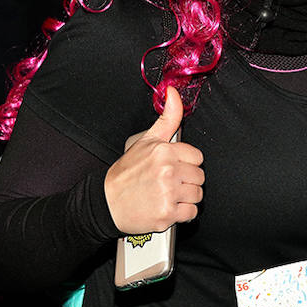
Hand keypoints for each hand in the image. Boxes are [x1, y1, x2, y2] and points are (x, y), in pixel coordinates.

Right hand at [103, 87, 204, 233]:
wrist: (107, 202)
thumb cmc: (126, 173)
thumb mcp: (145, 140)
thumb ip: (167, 118)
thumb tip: (172, 92)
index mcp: (164, 151)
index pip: (197, 158)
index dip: (187, 164)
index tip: (174, 168)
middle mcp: (167, 171)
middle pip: (199, 177)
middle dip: (187, 181)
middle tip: (169, 183)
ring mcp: (168, 193)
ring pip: (197, 195)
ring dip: (186, 198)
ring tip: (168, 195)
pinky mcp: (167, 213)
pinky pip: (191, 213)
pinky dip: (182, 214)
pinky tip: (168, 207)